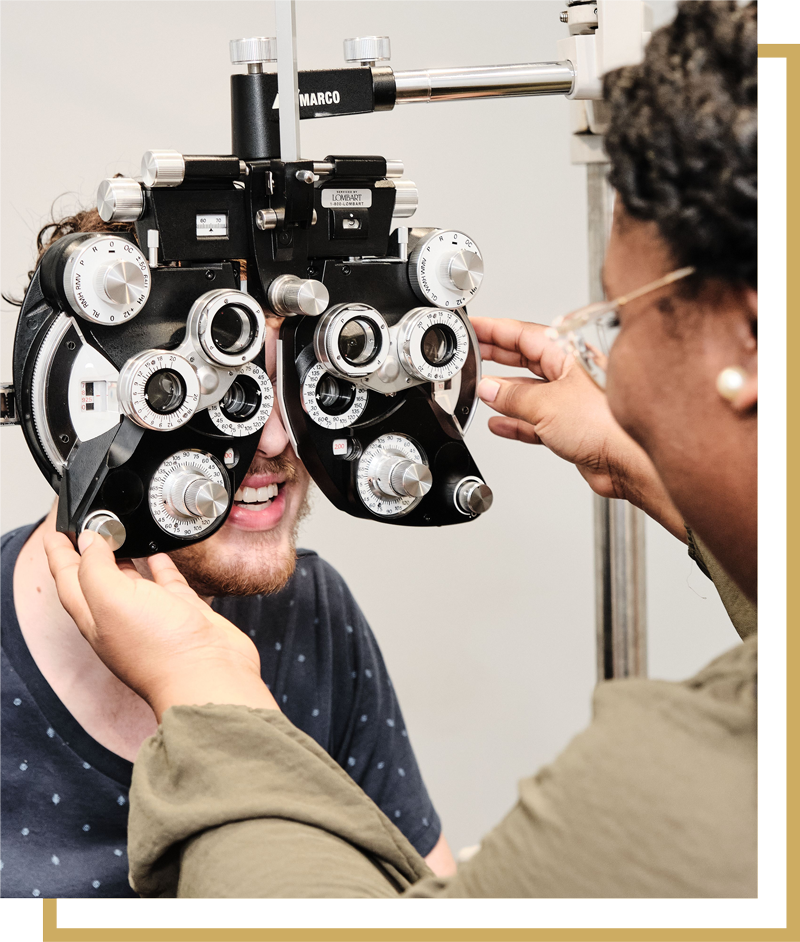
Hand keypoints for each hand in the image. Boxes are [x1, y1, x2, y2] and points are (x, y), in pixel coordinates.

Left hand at [44, 530, 278, 719]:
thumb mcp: (111, 600)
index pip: (67, 576)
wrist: (209, 675)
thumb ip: (96, 567)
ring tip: (118, 533)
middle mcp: (120, 616)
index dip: (59, 551)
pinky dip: (159, 565)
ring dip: (122, 555)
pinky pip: (165, 582)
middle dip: (87, 549)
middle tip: (87, 524)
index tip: (56, 529)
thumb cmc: (159, 649)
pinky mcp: (181, 611)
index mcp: (94, 616)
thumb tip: (91, 540)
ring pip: (130, 578)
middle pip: (95, 577)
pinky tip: (158, 553)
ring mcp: (152, 614)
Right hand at [472, 316, 685, 540]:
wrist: (629, 461)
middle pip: (525, 360)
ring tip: (479, 391)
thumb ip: (512, 397)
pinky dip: (515, 422)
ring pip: (528, 392)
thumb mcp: (546, 404)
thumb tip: (489, 389)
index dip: (496, 329)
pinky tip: (499, 422)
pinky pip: (534, 421)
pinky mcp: (569, 428)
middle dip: (496, 356)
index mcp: (568, 354)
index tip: (476, 326)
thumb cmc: (607, 424)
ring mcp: (570, 401)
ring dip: (504, 394)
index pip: (524, 335)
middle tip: (473, 352)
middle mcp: (570, 375)